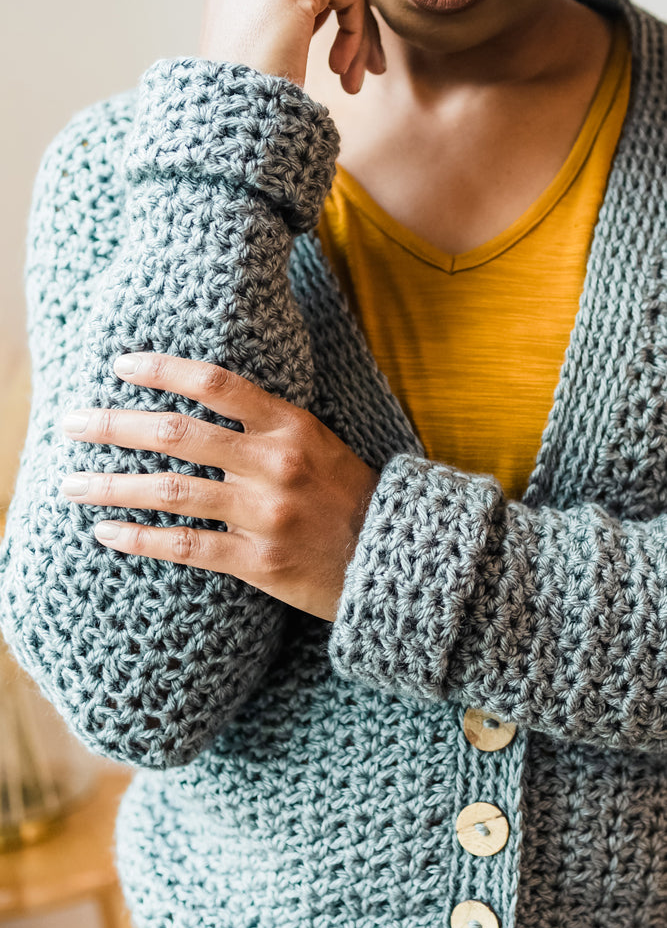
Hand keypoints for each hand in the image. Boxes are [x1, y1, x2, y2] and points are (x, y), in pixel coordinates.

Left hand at [60, 352, 379, 621]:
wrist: (392, 559)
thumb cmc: (350, 495)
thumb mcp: (319, 443)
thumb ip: (266, 424)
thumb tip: (198, 406)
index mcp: (292, 426)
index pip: (216, 384)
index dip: (162, 370)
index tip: (119, 366)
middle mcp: (275, 465)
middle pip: (177, 434)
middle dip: (114, 425)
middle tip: (72, 423)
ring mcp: (265, 514)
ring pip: (170, 491)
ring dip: (112, 486)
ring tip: (70, 484)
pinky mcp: (259, 561)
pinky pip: (187, 546)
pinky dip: (141, 539)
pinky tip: (106, 532)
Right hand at [198, 0, 385, 93]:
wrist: (232, 116)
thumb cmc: (246, 92)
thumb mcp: (261, 37)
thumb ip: (285, 8)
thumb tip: (330, 3)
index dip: (332, 12)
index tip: (344, 61)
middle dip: (354, 22)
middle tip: (368, 70)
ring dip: (359, 35)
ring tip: (353, 81)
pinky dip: (357, 32)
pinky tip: (340, 70)